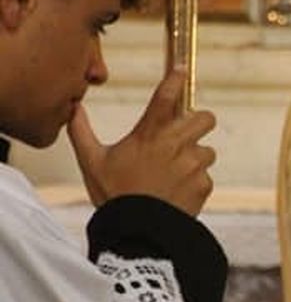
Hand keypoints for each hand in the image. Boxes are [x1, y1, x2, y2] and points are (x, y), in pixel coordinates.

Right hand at [69, 67, 217, 215]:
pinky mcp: (204, 184)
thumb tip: (73, 108)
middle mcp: (175, 145)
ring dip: (195, 157)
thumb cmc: (113, 194)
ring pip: (207, 150)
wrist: (137, 232)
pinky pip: (206, 177)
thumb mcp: (92, 162)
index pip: (165, 97)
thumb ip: (81, 132)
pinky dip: (194, 182)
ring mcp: (193, 165)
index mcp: (149, 135)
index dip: (176, 79)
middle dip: (199, 121)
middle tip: (186, 131)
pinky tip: (175, 193)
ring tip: (172, 174)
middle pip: (205, 118)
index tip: (182, 70)